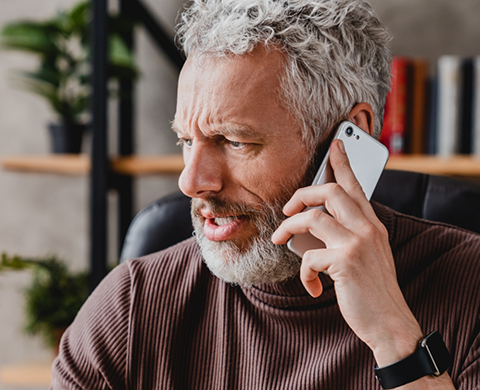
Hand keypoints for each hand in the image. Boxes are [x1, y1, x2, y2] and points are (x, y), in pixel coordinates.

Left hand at [272, 139, 423, 366]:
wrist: (389, 322)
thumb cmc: (372, 288)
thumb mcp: (367, 254)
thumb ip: (347, 234)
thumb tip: (311, 226)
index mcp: (372, 223)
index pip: (355, 185)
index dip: (343, 162)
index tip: (336, 143)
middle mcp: (367, 227)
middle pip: (329, 192)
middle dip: (301, 195)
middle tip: (287, 209)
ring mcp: (357, 243)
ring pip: (312, 218)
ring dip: (289, 228)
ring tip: (281, 239)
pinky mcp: (345, 262)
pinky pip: (309, 256)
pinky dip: (304, 272)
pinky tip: (311, 284)